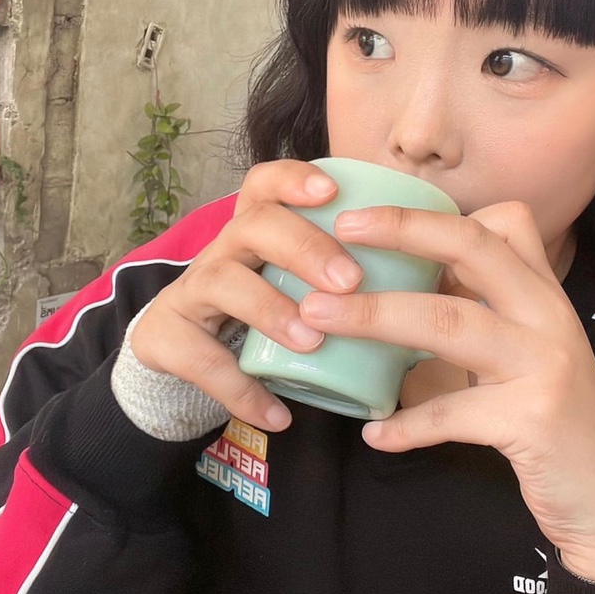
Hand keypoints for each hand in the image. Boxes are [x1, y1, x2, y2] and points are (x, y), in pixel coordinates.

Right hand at [129, 159, 363, 433]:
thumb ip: (339, 275)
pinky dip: (241, 389)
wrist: (181, 350)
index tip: (332, 191)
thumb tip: (427, 293)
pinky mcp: (166, 336)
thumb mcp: (292, 281)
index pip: (265, 183)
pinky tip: (277, 414)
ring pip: (223, 281)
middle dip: (304, 247)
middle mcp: (222, 248)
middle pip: (254, 224)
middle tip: (349, 280)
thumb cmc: (260, 306)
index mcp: (256, 228)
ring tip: (311, 342)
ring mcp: (192, 289)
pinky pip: (202, 359)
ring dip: (271, 309)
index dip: (294, 179)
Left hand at [299, 201, 594, 584]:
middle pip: (472, 248)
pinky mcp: (534, 419)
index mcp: (543, 292)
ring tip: (318, 319)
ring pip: (449, 320)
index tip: (375, 220)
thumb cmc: (555, 416)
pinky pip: (454, 414)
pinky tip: (375, 434)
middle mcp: (548, 314)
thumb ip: (480, 312)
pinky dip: (407, 424)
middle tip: (343, 230)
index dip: (438, 215)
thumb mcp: (525, 349)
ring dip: (375, 316)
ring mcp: (544, 363)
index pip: (504, 222)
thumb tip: (400, 290)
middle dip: (403, 230)